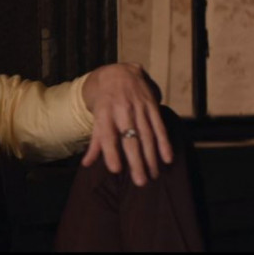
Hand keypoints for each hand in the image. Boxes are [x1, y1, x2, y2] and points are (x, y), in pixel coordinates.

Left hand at [81, 63, 172, 186]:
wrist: (118, 73)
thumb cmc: (105, 102)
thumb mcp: (97, 118)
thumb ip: (95, 142)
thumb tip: (86, 164)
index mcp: (104, 113)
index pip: (107, 135)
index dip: (111, 152)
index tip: (115, 170)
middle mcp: (121, 110)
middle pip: (130, 138)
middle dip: (136, 161)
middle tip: (140, 182)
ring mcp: (138, 106)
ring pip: (147, 135)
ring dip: (151, 157)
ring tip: (153, 175)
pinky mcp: (152, 105)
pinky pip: (159, 126)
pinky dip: (164, 142)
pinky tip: (167, 158)